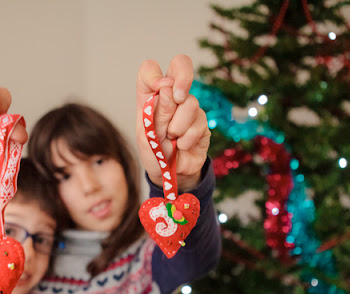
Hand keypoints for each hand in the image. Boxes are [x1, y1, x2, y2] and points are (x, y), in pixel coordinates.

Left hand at [136, 54, 210, 191]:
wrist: (169, 174)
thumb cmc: (154, 152)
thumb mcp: (147, 134)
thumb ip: (157, 111)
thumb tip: (168, 87)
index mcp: (150, 95)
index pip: (150, 69)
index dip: (153, 74)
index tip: (156, 89)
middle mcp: (171, 96)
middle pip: (181, 64)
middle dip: (183, 78)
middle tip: (178, 98)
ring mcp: (188, 107)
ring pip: (190, 102)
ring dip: (178, 125)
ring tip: (171, 138)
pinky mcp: (202, 121)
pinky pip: (198, 123)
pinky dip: (187, 138)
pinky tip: (182, 145)